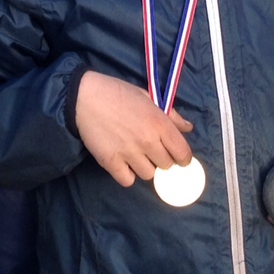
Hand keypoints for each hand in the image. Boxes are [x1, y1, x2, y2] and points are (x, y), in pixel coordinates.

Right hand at [75, 71, 193, 187]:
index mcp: (159, 123)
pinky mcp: (111, 162)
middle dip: (163, 160)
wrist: (85, 97)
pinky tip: (123, 163)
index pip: (183, 153)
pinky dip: (127, 174)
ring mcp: (129, 153)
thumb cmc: (119, 93)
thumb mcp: (148, 97)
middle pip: (167, 166)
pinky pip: (128, 180)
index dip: (183, 158)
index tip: (178, 157)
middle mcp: (148, 141)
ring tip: (136, 155)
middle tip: (153, 151)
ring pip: (148, 175)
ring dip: (145, 167)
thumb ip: (171, 115)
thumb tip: (188, 128)